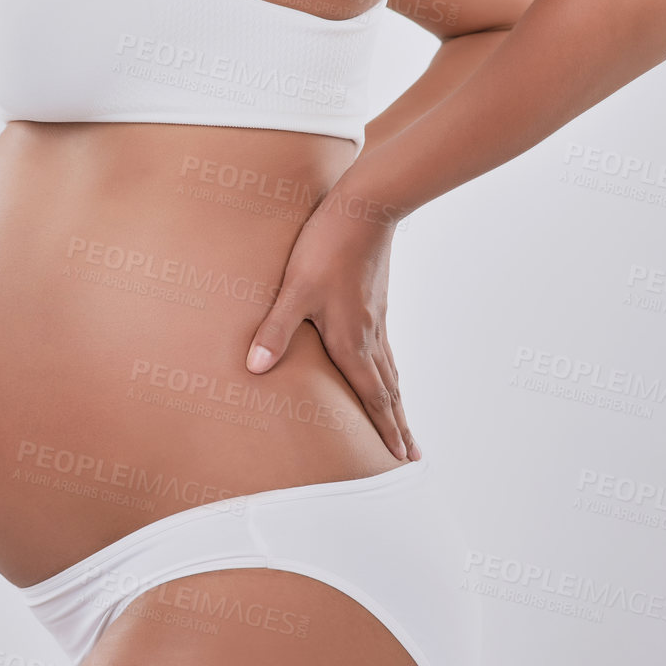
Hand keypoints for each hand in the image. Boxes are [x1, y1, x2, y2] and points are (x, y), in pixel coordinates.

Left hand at [244, 189, 419, 461]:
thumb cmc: (327, 246)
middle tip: (410, 458)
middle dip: (398, 427)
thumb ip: (275, 330)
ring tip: (403, 426)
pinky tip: (385, 373)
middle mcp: (370, 336)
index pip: (372, 397)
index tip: (398, 458)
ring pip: (391, 372)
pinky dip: (390, 375)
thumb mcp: (294, 288)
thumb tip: (254, 368)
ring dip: (397, 403)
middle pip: (388, 392)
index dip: (383, 429)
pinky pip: (386, 351)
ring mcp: (376, 320)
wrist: (365, 207)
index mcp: (353, 340)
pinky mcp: (375, 303)